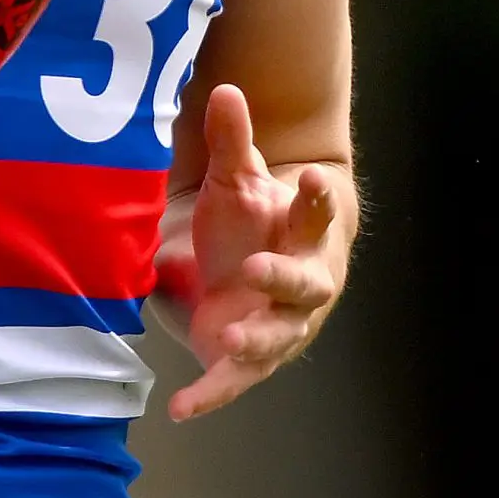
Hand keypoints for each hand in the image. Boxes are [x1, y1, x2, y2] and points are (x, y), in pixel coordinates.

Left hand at [157, 83, 346, 420]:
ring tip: (232, 337)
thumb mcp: (236, 179)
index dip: (317, 199)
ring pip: (276, 337)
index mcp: (300, 232)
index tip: (312, 178)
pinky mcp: (246, 360)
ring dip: (256, 338)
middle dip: (286, 276)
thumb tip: (225, 88)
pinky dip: (208, 397)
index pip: (317, 213)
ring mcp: (275, 325)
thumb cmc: (249, 220)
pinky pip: (230, 383)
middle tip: (261, 267)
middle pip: (305, 283)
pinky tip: (180, 410)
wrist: (245, 268)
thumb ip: (231, 140)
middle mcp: (298, 283)